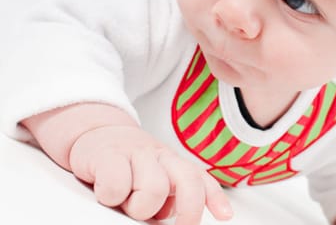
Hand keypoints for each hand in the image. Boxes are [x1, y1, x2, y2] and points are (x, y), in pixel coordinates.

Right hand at [69, 125, 232, 223]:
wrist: (96, 135)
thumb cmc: (127, 166)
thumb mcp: (154, 182)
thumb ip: (168, 201)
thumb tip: (171, 223)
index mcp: (175, 164)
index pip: (201, 180)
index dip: (215, 198)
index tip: (225, 215)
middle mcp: (161, 157)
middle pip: (187, 182)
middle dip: (186, 212)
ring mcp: (137, 154)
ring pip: (154, 188)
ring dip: (139, 206)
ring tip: (126, 202)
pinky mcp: (108, 155)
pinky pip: (117, 185)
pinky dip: (111, 196)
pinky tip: (107, 192)